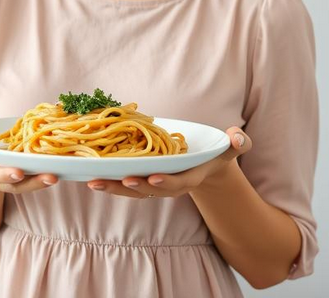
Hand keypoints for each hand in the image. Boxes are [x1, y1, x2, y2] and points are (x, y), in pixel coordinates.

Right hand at [0, 106, 58, 193]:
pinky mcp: (23, 175)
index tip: (18, 172)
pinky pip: (34, 176)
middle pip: (13, 185)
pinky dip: (46, 172)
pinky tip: (62, 167)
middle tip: (50, 177)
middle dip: (31, 183)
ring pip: (26, 184)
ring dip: (42, 182)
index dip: (3, 174)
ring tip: (58, 176)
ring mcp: (10, 179)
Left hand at [86, 127, 250, 198]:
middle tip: (120, 180)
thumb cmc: (218, 152)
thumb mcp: (232, 147)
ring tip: (94, 183)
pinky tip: (90, 176)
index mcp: (191, 177)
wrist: (206, 164)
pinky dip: (109, 181)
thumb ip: (238, 142)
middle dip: (134, 187)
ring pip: (132, 190)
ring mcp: (155, 184)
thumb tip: (238, 137)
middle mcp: (171, 184)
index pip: (179, 184)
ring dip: (114, 188)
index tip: (154, 178)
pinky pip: (124, 183)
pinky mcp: (143, 179)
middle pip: (150, 191)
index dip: (167, 183)